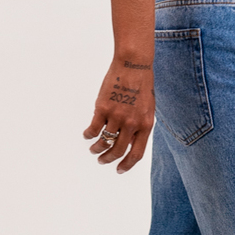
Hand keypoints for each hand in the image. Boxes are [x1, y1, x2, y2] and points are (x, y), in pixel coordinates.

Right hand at [83, 58, 154, 172]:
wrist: (134, 65)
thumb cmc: (142, 85)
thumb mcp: (148, 108)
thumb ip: (141, 126)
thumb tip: (131, 143)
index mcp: (145, 125)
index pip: (136, 153)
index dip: (127, 165)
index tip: (119, 169)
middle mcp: (132, 124)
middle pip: (118, 150)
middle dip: (108, 159)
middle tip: (102, 161)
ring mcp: (117, 116)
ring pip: (104, 142)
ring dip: (97, 149)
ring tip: (93, 150)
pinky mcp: (103, 108)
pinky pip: (93, 128)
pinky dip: (88, 135)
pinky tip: (86, 135)